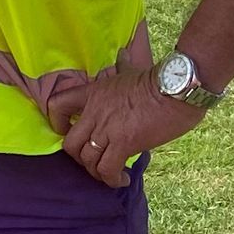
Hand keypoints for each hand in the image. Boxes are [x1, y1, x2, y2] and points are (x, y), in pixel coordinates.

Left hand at [47, 54, 203, 186]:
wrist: (176, 89)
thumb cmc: (158, 80)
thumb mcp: (131, 70)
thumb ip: (122, 65)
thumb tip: (122, 53)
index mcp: (93, 92)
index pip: (57, 105)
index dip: (57, 122)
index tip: (66, 131)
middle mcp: (94, 112)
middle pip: (70, 144)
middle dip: (79, 158)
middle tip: (94, 161)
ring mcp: (107, 129)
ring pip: (87, 160)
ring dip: (96, 172)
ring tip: (110, 174)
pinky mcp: (124, 143)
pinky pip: (107, 169)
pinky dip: (111, 179)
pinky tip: (122, 179)